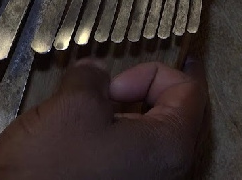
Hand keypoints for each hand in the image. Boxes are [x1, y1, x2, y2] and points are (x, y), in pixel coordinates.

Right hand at [0, 57, 206, 179]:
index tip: (114, 83)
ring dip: (118, 114)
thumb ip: (92, 77)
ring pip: (145, 134)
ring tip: (82, 115)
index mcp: (168, 147)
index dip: (153, 72)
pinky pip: (128, 155)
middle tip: (99, 95)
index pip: (190, 91)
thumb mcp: (72, 105)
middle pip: (171, 113)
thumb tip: (95, 72)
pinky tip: (78, 138)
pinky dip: (109, 136)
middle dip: (135, 92)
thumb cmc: (51, 169)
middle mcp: (166, 171)